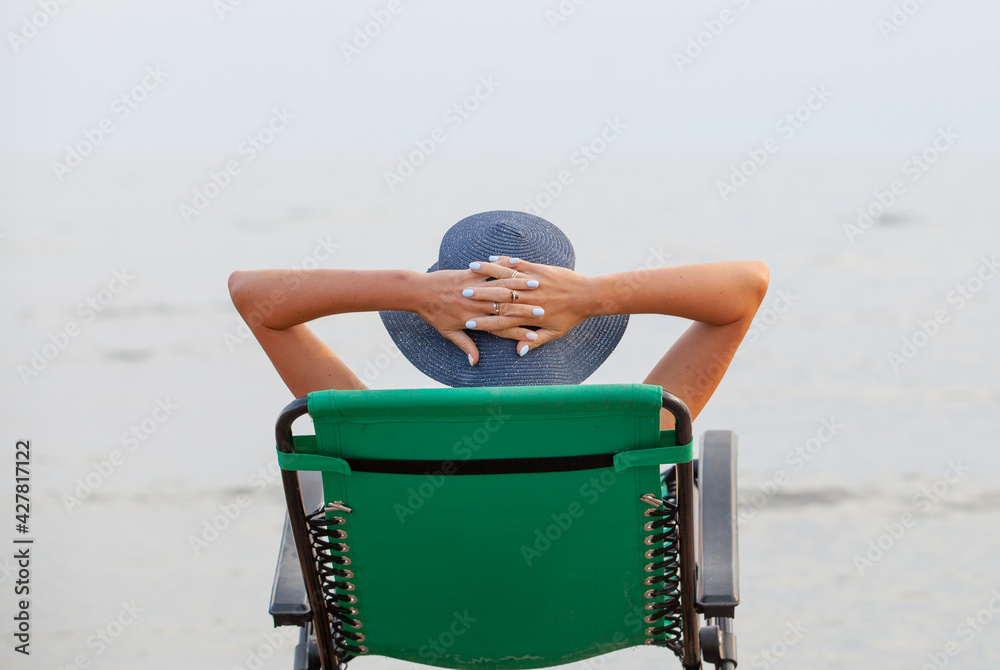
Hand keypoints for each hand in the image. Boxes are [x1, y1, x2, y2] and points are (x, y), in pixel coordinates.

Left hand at [412, 265, 543, 364]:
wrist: (419, 292)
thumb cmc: (434, 314)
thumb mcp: (448, 333)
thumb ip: (465, 346)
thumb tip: (474, 362)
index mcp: (474, 320)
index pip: (501, 328)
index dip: (518, 333)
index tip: (534, 336)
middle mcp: (476, 304)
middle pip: (505, 307)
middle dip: (526, 309)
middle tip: (544, 311)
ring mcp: (473, 287)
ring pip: (501, 287)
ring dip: (520, 286)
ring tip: (538, 286)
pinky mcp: (469, 273)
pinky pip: (490, 270)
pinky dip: (505, 268)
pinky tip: (518, 266)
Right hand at [466, 255, 598, 356]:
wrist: (589, 296)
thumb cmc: (572, 316)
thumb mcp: (554, 333)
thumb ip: (535, 341)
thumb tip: (519, 351)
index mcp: (531, 316)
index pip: (502, 321)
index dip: (483, 322)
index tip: (467, 322)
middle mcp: (530, 299)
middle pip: (498, 298)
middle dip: (478, 296)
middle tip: (460, 294)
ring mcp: (534, 283)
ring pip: (506, 278)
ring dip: (487, 274)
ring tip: (469, 271)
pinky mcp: (540, 269)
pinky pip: (519, 264)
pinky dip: (504, 262)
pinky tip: (491, 258)